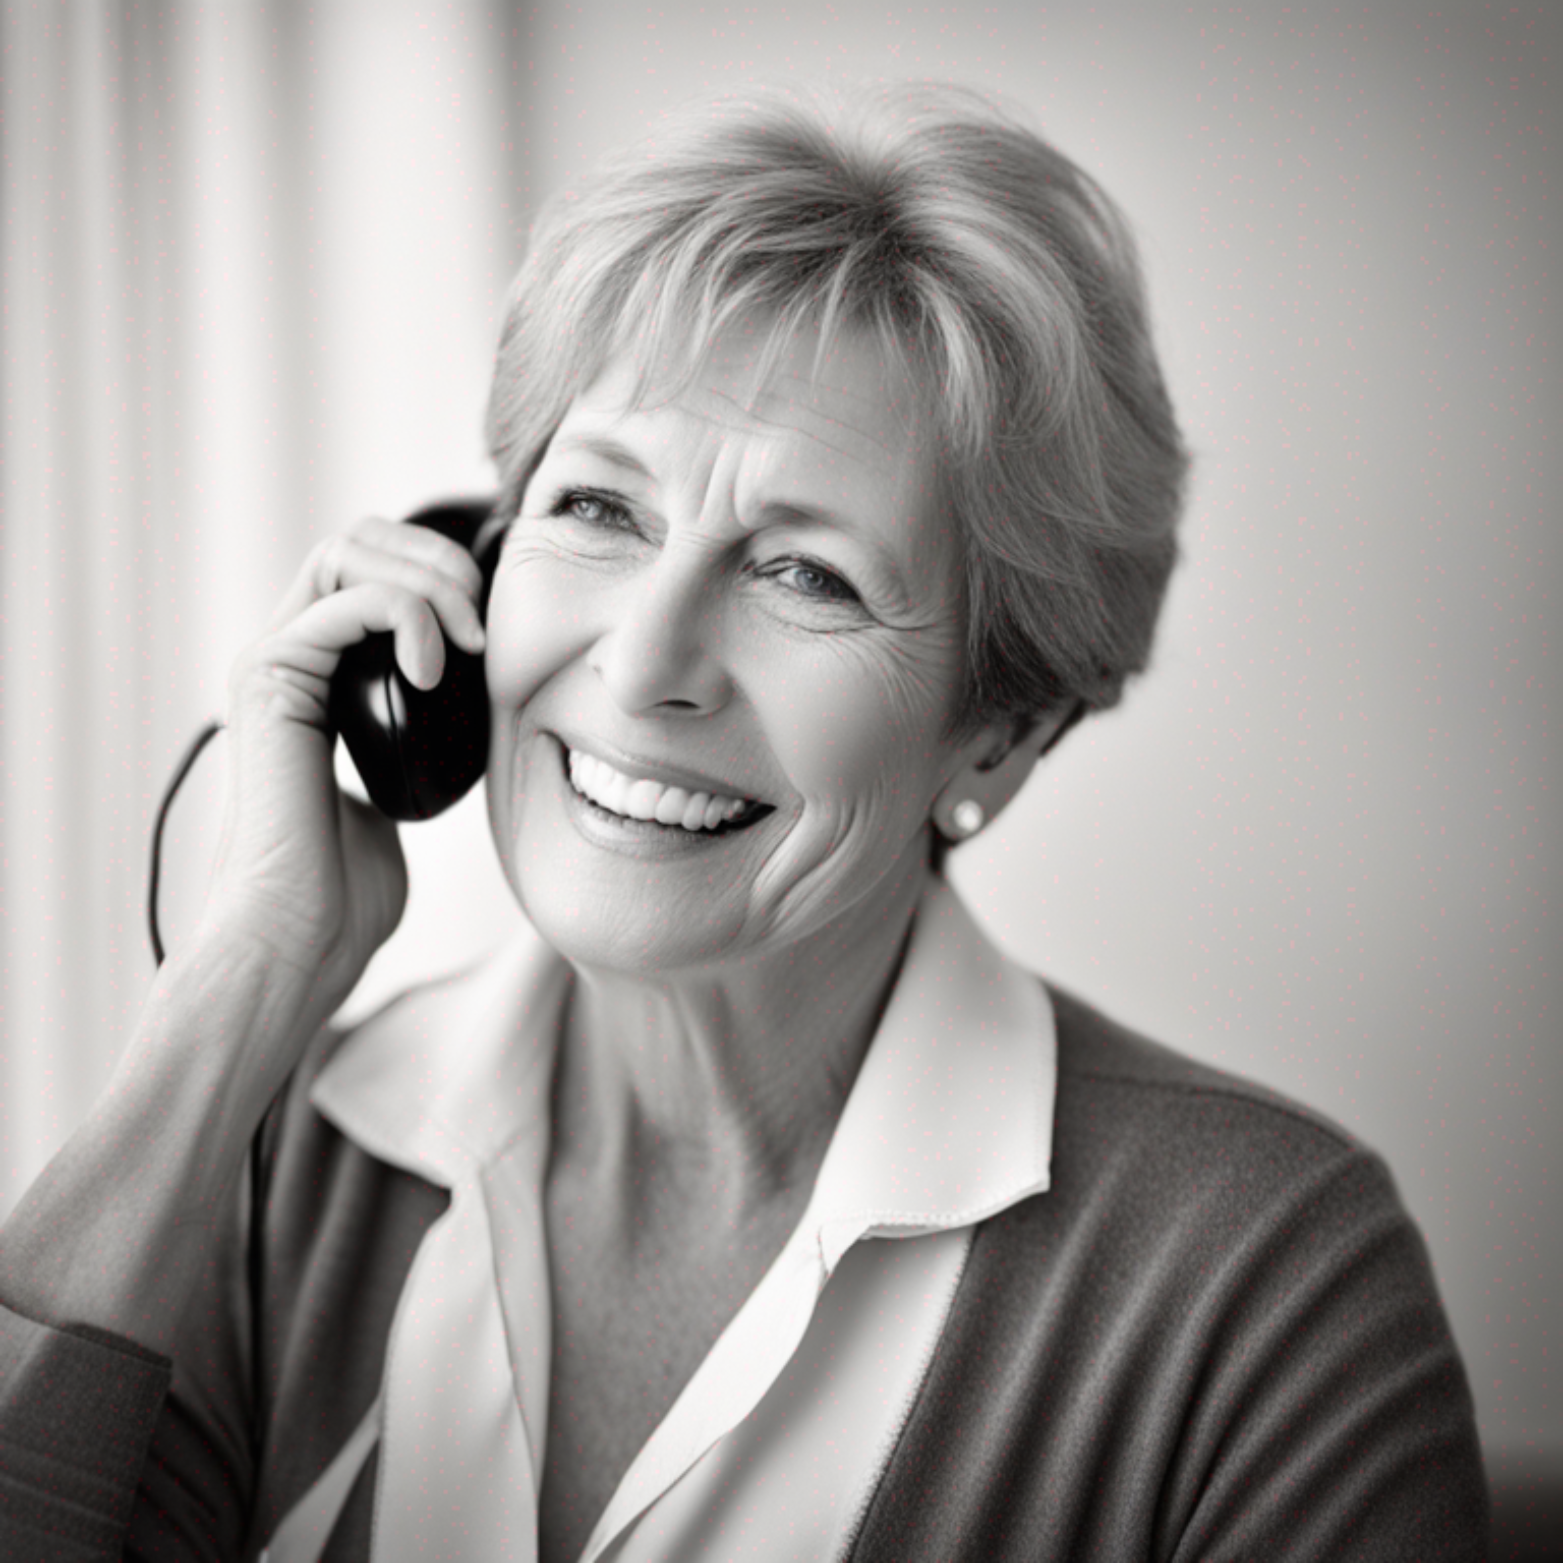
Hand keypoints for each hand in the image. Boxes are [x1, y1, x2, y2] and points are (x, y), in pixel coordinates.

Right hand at [204, 516, 486, 997]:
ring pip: (348, 551)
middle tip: (484, 623)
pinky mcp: (269, 678)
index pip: (374, 571)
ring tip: (467, 639)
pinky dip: (404, 615)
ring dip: (427, 579)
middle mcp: (290, 660)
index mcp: (319, 678)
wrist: (300, 940)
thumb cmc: (346, 892)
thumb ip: (422, 740)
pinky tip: (436, 667)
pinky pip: (343, 598)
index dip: (440, 575)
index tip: (494, 629)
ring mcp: (275, 664)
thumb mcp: (409, 790)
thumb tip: (467, 721)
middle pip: (360, 542)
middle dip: (437, 562)